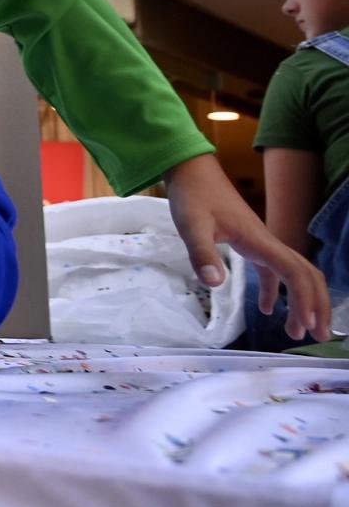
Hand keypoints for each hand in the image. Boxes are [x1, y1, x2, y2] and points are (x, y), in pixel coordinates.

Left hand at [166, 154, 332, 340]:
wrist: (191, 171)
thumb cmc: (192, 196)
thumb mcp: (191, 226)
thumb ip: (202, 254)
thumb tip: (216, 284)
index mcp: (260, 241)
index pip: (294, 273)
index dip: (304, 300)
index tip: (306, 326)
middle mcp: (268, 243)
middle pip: (306, 275)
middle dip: (315, 305)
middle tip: (316, 336)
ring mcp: (261, 243)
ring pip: (294, 273)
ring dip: (301, 300)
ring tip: (298, 330)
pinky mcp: (250, 243)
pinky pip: (273, 270)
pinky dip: (274, 290)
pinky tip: (265, 309)